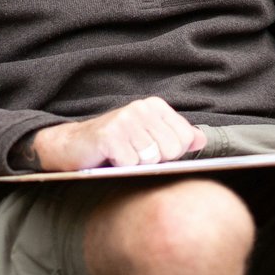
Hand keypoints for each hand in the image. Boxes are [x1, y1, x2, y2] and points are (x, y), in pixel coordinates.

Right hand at [29, 97, 205, 172]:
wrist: (72, 146)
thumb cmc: (113, 145)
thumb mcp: (148, 137)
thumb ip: (177, 137)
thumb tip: (202, 140)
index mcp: (155, 106)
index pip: (184, 139)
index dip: (171, 154)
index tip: (150, 150)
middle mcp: (141, 108)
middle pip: (171, 150)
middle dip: (153, 161)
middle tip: (133, 155)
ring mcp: (125, 119)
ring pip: (151, 158)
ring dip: (135, 165)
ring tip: (121, 156)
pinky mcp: (109, 135)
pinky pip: (131, 164)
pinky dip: (120, 167)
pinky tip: (110, 158)